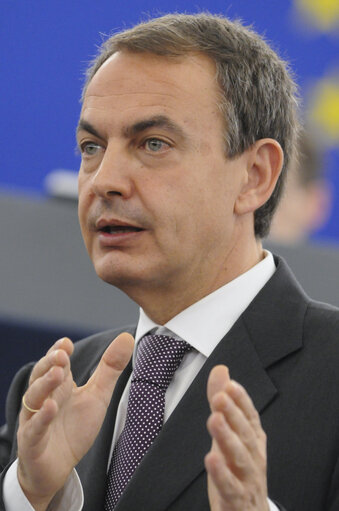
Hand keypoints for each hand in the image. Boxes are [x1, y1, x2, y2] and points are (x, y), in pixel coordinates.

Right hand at [17, 333, 133, 510]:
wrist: (58, 467)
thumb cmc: (75, 428)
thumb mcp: (97, 395)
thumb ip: (110, 368)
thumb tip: (126, 337)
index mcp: (59, 385)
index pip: (55, 363)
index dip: (58, 351)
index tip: (66, 342)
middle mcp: (43, 398)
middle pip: (41, 375)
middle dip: (50, 363)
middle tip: (62, 354)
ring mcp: (35, 418)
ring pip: (34, 397)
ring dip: (45, 384)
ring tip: (58, 374)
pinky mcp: (32, 442)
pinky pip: (34, 428)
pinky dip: (41, 417)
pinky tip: (51, 407)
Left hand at [205, 366, 268, 510]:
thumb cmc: (239, 469)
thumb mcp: (229, 432)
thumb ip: (223, 402)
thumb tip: (221, 370)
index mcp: (253, 439)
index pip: (249, 416)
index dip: (241, 401)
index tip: (230, 385)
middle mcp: (253, 456)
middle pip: (245, 433)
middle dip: (233, 414)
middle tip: (219, 398)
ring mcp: (247, 479)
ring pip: (239, 457)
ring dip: (227, 437)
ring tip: (215, 420)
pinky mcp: (236, 499)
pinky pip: (230, 487)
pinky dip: (222, 474)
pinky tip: (211, 459)